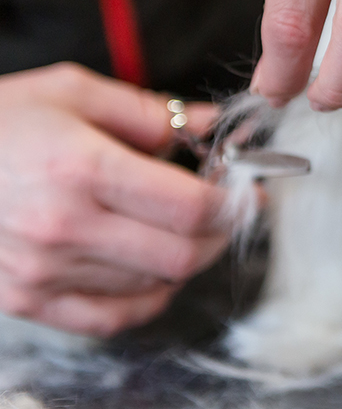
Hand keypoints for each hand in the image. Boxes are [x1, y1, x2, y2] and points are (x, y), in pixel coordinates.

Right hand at [0, 63, 228, 336]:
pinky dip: (147, 297)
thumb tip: (215, 123)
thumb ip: (151, 112)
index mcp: (84, 169)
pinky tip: (153, 268)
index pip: (192, 208)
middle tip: (228, 210)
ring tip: (182, 227)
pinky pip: (111, 317)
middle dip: (222, 233)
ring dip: (186, 259)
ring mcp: (44, 271)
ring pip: (154, 285)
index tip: (247, 189)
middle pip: (183, 255)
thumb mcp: (73, 91)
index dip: (235, 202)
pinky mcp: (27, 299)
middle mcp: (66, 228)